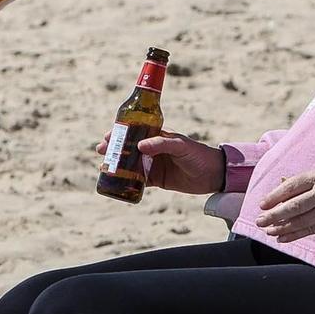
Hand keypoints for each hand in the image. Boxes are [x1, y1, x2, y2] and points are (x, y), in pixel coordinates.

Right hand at [92, 131, 223, 193]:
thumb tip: (140, 146)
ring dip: (117, 165)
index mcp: (158, 136)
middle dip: (113, 148)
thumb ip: (162, 144)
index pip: (134, 131)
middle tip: (100, 151)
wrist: (214, 174)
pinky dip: (127, 181)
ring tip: (103, 167)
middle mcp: (153, 149)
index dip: (120, 132)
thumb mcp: (181, 146)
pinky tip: (116, 182)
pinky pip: (138, 180)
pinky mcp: (157, 180)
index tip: (107, 135)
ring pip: (130, 164)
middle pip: (128, 147)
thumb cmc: (198, 154)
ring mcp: (154, 165)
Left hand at [254, 168, 314, 240]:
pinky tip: (282, 238)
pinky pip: (311, 230)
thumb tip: (278, 187)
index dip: (275, 196)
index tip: (262, 205)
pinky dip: (295, 235)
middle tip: (260, 221)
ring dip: (282, 228)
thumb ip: (302, 182)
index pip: (292, 186)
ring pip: (302, 221)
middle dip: (275, 215)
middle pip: (295, 206)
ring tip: (269, 231)